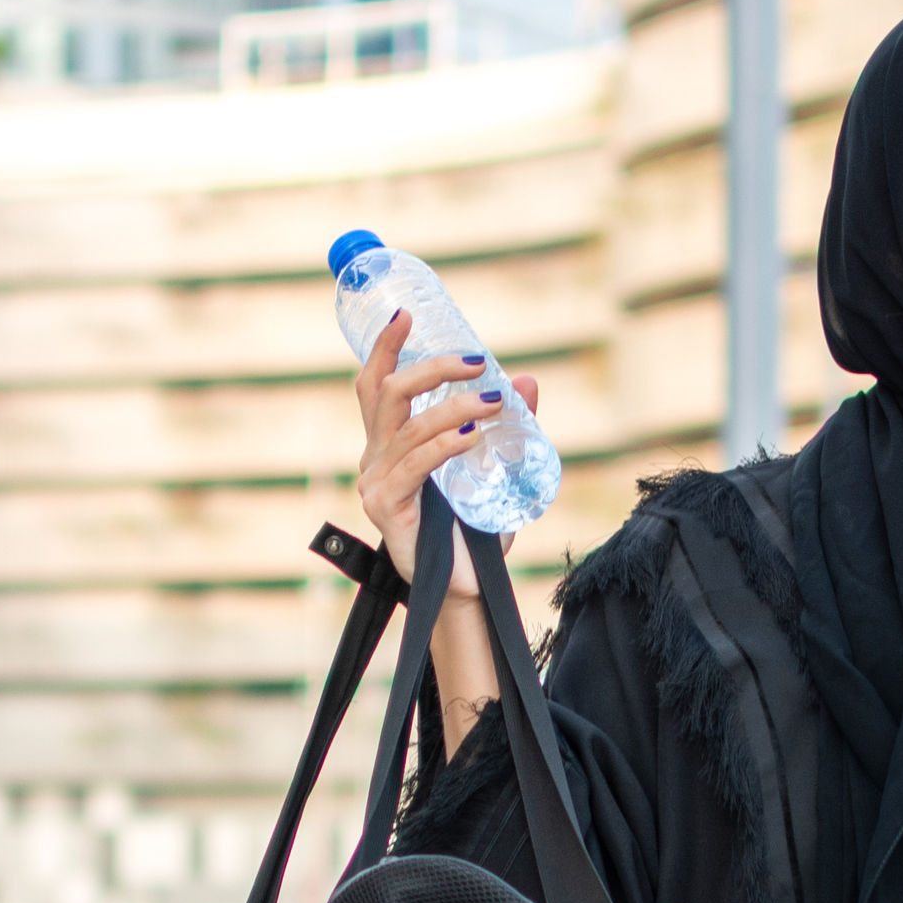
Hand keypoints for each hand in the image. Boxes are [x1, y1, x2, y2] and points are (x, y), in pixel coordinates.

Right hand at [350, 310, 540, 598]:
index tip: (406, 313)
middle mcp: (375, 460)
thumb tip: (527, 380)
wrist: (469, 589)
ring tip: (493, 403)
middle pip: (387, 394)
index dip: (386, 347)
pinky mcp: (386, 508)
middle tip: (476, 361)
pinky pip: (416, 464)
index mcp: (390, 446)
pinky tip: (472, 436)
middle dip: (431, 368)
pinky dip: (445, 443)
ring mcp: (376, 484)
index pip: (376, 386)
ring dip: (454, 407)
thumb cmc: (475, 532)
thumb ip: (508, 427)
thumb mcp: (495, 470)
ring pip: (408, 427)